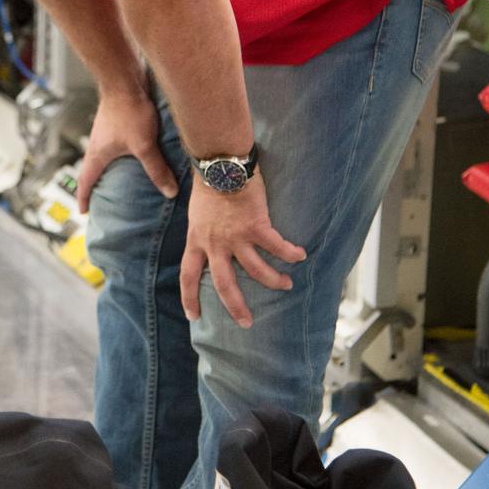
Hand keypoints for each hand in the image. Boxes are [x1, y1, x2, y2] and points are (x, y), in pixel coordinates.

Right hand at [77, 88, 178, 213]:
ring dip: (106, 169)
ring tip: (118, 178)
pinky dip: (117, 155)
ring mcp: (104, 132)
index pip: (85, 182)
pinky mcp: (113, 122)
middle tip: (101, 199)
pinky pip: (112, 144)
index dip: (84, 198)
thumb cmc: (129, 112)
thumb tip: (169, 192)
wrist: (124, 80)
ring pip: (102, 156)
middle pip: (91, 170)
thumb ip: (156, 169)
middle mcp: (97, 144)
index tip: (83, 212)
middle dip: (94, 186)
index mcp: (97, 154)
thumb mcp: (144, 145)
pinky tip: (131, 153)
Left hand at [178, 171, 305, 327]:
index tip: (193, 315)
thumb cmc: (208, 185)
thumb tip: (210, 243)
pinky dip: (289, 253)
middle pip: (223, 283)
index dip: (189, 297)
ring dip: (272, 280)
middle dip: (235, 306)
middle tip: (246, 322)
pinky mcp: (256, 226)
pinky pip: (276, 246)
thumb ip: (204, 232)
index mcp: (196, 240)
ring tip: (285, 285)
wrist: (220, 166)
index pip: (188, 275)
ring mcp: (236, 236)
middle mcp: (214, 243)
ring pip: (255, 270)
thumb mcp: (196, 215)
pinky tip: (300, 255)